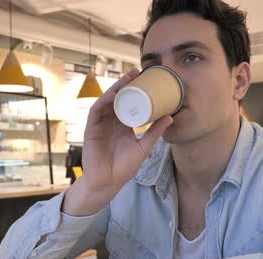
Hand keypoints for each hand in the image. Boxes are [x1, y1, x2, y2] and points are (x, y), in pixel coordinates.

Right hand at [62, 69, 173, 215]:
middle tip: (138, 72)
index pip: (129, 102)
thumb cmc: (123, 167)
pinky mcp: (91, 129)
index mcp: (123, 123)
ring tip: (127, 78)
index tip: (147, 79)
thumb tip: (170, 117)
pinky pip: (96, 111)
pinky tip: (112, 94)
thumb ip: (154, 133)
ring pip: (107, 100)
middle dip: (126, 84)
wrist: (108, 182)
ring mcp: (101, 124)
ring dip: (115, 88)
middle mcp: (111, 121)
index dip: (136, 90)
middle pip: (118, 97)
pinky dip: (104, 101)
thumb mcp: (143, 147)